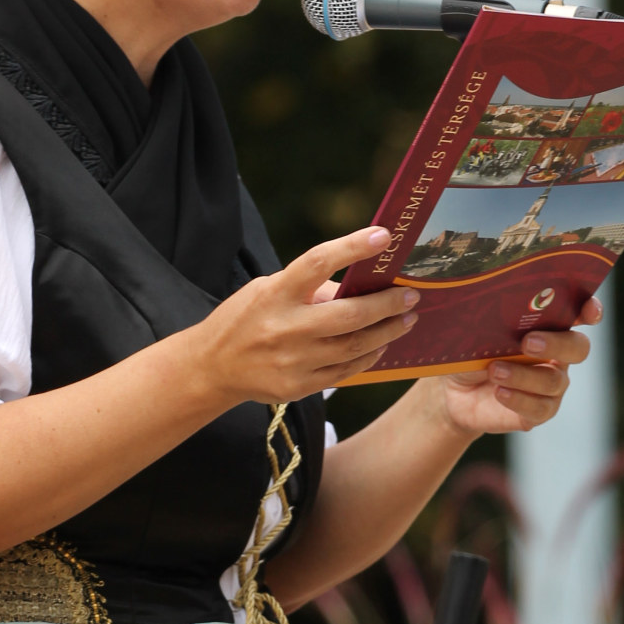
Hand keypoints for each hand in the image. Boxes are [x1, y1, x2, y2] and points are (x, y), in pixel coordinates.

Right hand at [193, 226, 420, 403]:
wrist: (211, 367)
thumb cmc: (244, 319)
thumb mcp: (267, 291)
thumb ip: (309, 288)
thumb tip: (359, 286)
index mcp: (274, 294)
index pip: (317, 263)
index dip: (352, 248)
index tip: (384, 236)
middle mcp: (284, 328)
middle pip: (349, 315)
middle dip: (387, 304)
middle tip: (411, 295)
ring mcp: (292, 361)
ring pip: (354, 346)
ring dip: (387, 331)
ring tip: (406, 319)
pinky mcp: (298, 387)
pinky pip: (346, 371)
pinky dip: (369, 356)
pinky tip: (381, 344)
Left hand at [432, 296, 601, 439]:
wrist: (453, 391)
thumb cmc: (471, 352)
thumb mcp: (477, 333)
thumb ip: (495, 321)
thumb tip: (499, 312)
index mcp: (548, 326)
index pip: (579, 313)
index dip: (590, 311)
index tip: (589, 312)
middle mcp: (557, 355)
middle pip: (578, 348)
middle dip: (556, 344)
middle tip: (527, 343)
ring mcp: (551, 384)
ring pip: (554, 381)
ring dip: (523, 375)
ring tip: (494, 371)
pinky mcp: (538, 412)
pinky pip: (540, 408)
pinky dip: (519, 399)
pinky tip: (500, 392)